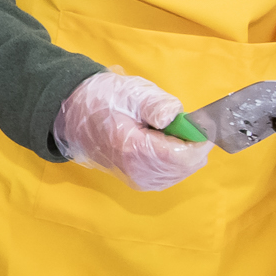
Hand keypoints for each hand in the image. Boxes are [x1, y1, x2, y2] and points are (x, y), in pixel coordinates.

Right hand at [52, 71, 211, 191]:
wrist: (76, 115)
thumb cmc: (104, 100)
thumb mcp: (131, 93)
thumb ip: (157, 105)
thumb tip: (176, 118)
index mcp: (135, 150)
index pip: (184, 157)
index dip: (199, 139)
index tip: (197, 121)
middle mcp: (139, 172)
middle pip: (187, 166)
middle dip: (191, 144)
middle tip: (176, 123)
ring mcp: (140, 180)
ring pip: (182, 171)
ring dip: (184, 151)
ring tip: (164, 131)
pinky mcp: (141, 182)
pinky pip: (172, 174)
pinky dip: (176, 159)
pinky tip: (163, 143)